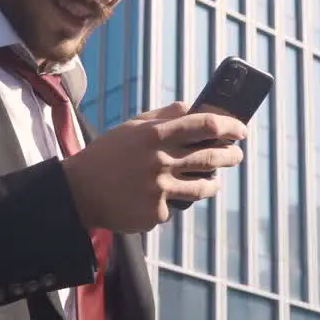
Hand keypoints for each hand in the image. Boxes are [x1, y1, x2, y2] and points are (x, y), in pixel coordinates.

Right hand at [61, 102, 246, 232]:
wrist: (78, 192)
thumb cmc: (107, 155)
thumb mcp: (131, 127)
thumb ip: (163, 116)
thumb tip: (191, 106)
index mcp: (155, 135)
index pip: (204, 125)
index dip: (229, 126)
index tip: (241, 130)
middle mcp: (160, 161)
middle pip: (211, 157)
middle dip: (231, 156)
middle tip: (237, 155)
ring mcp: (159, 189)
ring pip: (202, 187)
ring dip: (213, 183)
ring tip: (214, 182)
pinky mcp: (155, 213)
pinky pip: (176, 207)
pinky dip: (172, 203)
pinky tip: (159, 199)